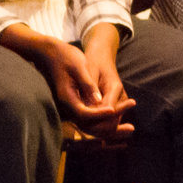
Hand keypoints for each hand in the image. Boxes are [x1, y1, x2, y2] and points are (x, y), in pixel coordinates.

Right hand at [7, 25, 134, 140]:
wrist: (51, 53)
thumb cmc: (65, 56)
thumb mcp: (79, 66)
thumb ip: (88, 84)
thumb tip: (99, 101)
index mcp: (67, 98)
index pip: (85, 114)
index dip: (101, 114)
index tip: (114, 111)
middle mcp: (69, 107)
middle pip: (90, 126)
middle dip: (111, 129)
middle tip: (131, 129)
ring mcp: (72, 108)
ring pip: (92, 126)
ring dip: (110, 129)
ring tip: (129, 129)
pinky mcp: (77, 105)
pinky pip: (92, 120)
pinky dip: (106, 122)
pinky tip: (121, 120)